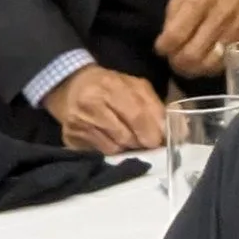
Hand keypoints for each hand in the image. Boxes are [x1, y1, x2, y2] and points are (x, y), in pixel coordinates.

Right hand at [43, 66, 166, 154]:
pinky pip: (100, 153)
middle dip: (141, 142)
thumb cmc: (109, 85)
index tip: (160, 140)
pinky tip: (114, 141)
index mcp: (110, 85)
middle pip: (125, 135)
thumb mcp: (134, 86)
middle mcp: (90, 104)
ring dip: (128, 148)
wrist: (71, 87)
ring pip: (113, 148)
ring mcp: (78, 124)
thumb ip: (153, 105)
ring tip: (131, 140)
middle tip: (148, 142)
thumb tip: (168, 129)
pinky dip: (112, 150)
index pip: (136, 114)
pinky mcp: (71, 138)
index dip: (150, 130)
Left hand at [155, 0, 238, 78]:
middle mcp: (218, 18)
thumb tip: (167, 31)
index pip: (174, 36)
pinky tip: (208, 59)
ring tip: (190, 62)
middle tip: (174, 57)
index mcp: (201, 0)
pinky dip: (213, 66)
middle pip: (190, 56)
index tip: (162, 46)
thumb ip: (177, 3)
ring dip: (194, 68)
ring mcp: (234, 30)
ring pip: (208, 65)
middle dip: (176, 62)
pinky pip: (226, 62)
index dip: (163, 47)